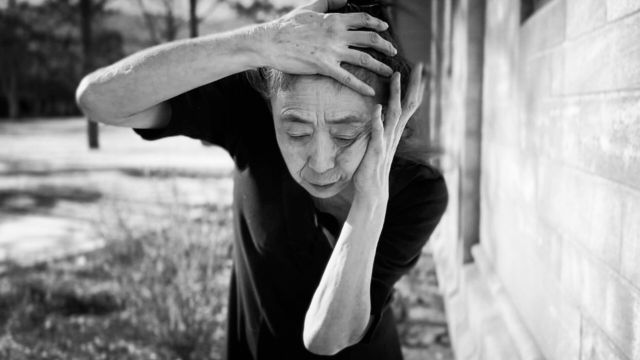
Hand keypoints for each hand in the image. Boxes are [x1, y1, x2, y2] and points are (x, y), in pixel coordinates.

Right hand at [259, 0, 397, 95]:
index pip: (363, 20)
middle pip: (370, 39)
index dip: (377, 24)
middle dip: (385, 46)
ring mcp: (332, 51)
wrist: (271, 41)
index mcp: (335, 20)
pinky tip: (370, 92)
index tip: (385, 29)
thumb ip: (328, 2)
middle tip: (393, 52)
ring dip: (380, 66)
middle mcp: (337, 34)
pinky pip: (347, 78)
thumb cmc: (288, 25)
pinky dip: (361, 86)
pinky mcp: (324, 67)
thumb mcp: (309, 8)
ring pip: (364, 59)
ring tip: (389, 71)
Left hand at [352, 62, 426, 201]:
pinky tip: (377, 108)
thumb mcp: (378, 142)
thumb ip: (381, 127)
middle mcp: (395, 134)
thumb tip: (380, 113)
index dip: (414, 87)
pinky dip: (378, 120)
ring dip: (396, 95)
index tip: (419, 68)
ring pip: (395, 115)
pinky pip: (379, 133)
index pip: (409, 105)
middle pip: (409, 105)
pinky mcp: (377, 151)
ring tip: (396, 77)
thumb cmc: (372, 166)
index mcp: (395, 130)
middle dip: (414, 85)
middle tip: (420, 66)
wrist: (372, 190)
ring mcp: (387, 142)